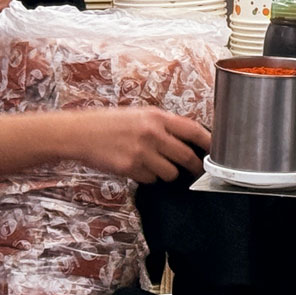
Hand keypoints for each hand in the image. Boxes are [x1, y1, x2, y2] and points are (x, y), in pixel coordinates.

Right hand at [71, 108, 211, 183]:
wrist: (80, 133)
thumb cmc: (109, 123)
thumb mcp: (140, 115)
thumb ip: (163, 125)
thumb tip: (187, 139)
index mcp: (157, 117)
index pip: (193, 130)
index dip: (209, 143)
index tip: (216, 152)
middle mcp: (153, 134)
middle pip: (186, 156)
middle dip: (194, 166)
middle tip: (196, 170)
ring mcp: (142, 152)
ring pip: (170, 172)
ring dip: (168, 173)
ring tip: (156, 165)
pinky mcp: (130, 168)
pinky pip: (151, 179)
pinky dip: (148, 177)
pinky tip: (137, 168)